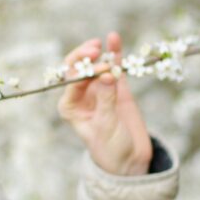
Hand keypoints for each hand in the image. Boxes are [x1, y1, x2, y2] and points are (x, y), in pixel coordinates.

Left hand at [57, 31, 152, 175]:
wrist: (130, 160)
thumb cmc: (111, 148)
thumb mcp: (106, 126)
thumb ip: (106, 100)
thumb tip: (106, 74)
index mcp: (69, 107)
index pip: (71, 81)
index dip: (84, 71)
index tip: (102, 69)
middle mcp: (80, 95)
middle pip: (78, 68)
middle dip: (84, 56)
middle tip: (96, 49)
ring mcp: (98, 89)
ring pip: (95, 64)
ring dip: (99, 52)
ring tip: (108, 42)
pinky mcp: (116, 87)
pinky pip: (113, 66)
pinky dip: (114, 53)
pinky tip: (114, 38)